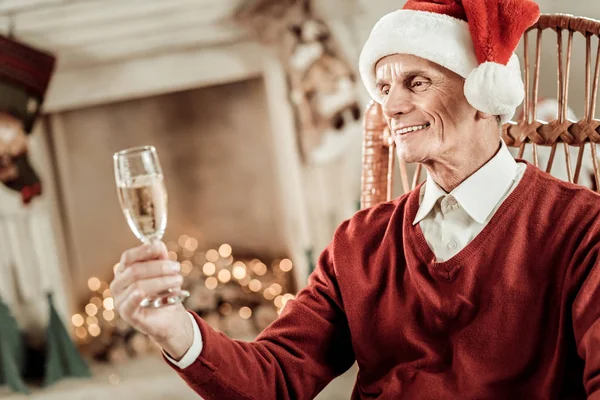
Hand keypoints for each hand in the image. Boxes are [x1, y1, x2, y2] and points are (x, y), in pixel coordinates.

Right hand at [110, 242, 193, 358]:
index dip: (144, 250)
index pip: (128, 256)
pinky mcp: (126, 313)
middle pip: (135, 270)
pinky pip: (134, 299)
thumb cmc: (164, 292)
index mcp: (124, 271)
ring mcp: (119, 299)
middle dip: (159, 267)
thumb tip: (157, 243)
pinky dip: (151, 292)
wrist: (169, 318)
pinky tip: (165, 292)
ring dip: (162, 281)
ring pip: (138, 284)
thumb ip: (159, 257)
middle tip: (177, 268)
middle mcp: (118, 284)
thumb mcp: (164, 271)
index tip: (160, 248)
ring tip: (178, 280)